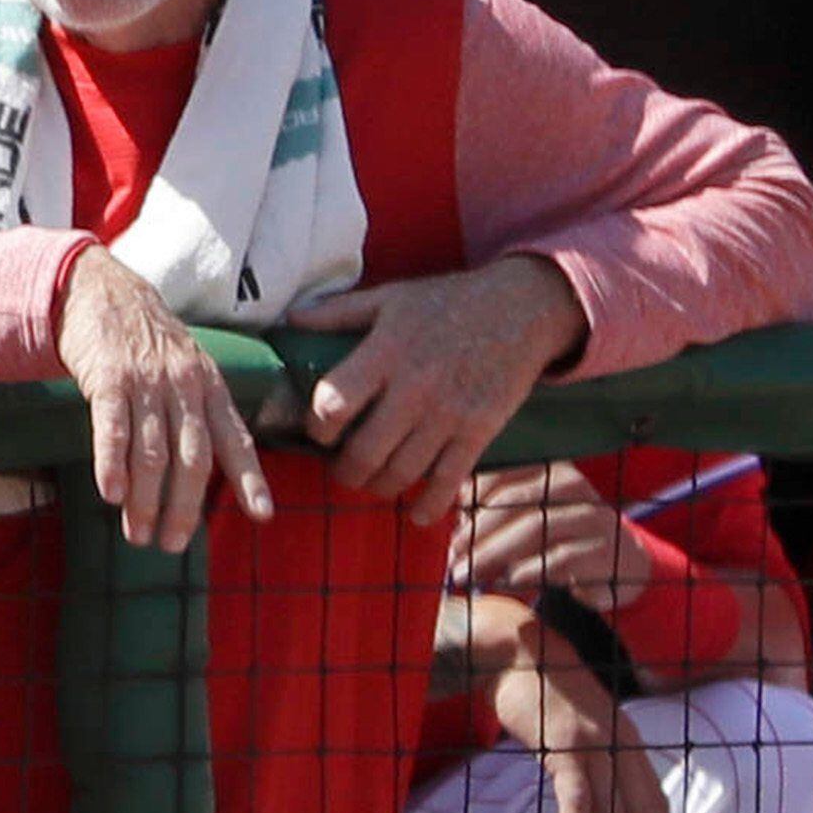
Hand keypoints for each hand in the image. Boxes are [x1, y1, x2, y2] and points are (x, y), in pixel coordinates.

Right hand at [53, 245, 271, 552]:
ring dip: (145, 500)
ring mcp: (146, 381)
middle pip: (191, 458)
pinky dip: (112, 464)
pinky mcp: (108, 378)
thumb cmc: (144, 340)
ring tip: (137, 535)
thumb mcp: (185, 366)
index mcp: (210, 385)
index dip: (250, 478)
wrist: (100, 291)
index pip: (235, 438)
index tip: (262, 515)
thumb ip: (196, 411)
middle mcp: (185, 385)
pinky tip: (111, 495)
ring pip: (152, 453)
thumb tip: (199, 470)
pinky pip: (114, 429)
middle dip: (183, 507)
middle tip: (171, 545)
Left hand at [291, 256, 585, 525]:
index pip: (333, 405)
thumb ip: (337, 313)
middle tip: (341, 470)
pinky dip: (429, 506)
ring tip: (371, 482)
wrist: (522, 308)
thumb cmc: (447, 302)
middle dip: (344, 471)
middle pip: (364, 452)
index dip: (317, 428)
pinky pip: (448, 481)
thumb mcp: (390, 298)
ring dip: (378, 487)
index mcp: (385, 354)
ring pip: (401, 472)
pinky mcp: (480, 430)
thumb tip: (290, 320)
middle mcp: (414, 388)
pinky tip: (416, 514)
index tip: (319, 432)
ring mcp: (449, 413)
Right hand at [444, 592, 676, 812]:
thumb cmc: (543, 687)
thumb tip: (595, 785)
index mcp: (628, 743)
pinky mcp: (564, 748)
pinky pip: (576, 799)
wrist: (518, 650)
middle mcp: (621, 748)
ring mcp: (594, 748)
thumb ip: (593, 752)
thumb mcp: (578, 722)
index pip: (654, 804)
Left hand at [450, 462, 652, 615]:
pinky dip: (528, 569)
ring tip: (465, 573)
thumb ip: (493, 511)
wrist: (621, 563)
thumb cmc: (559, 536)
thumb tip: (444, 520)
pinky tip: (506, 581)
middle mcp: (574, 487)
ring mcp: (593, 516)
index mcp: (550, 469)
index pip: (503, 473)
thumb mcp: (529, 515)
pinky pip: (560, 557)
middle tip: (450, 555)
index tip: (446, 521)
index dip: (471, 496)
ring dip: (493, 553)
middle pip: (515, 500)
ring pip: (535, 527)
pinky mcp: (606, 550)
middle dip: (477, 530)